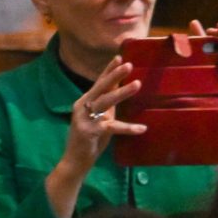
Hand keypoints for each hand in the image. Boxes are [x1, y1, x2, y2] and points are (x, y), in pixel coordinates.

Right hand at [62, 55, 146, 174]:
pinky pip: (112, 127)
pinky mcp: (90, 132)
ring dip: (122, 92)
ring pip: (105, 102)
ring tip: (138, 84)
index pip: (98, 82)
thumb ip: (108, 105)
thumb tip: (122, 88)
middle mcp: (82, 106)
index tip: (120, 57)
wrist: (75, 160)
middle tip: (129, 64)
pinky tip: (142, 128)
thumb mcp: (101, 117)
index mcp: (85, 101)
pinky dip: (127, 127)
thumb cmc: (91, 137)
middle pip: (100, 87)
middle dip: (115, 75)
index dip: (108, 70)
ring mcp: (84, 119)